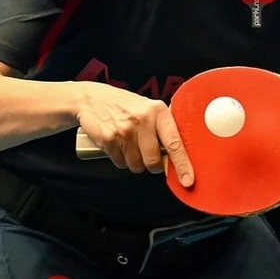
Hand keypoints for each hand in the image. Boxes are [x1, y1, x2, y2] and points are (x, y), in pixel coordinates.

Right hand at [75, 81, 193, 186]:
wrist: (92, 98)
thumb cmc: (126, 105)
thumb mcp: (150, 108)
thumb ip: (165, 128)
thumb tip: (181, 155)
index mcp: (158, 111)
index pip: (174, 143)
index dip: (182, 165)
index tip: (187, 180)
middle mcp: (143, 120)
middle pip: (154, 161)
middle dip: (153, 165)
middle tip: (149, 155)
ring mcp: (124, 130)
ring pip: (137, 165)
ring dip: (136, 162)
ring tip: (131, 145)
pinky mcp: (108, 139)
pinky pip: (120, 163)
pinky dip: (121, 159)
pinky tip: (119, 144)